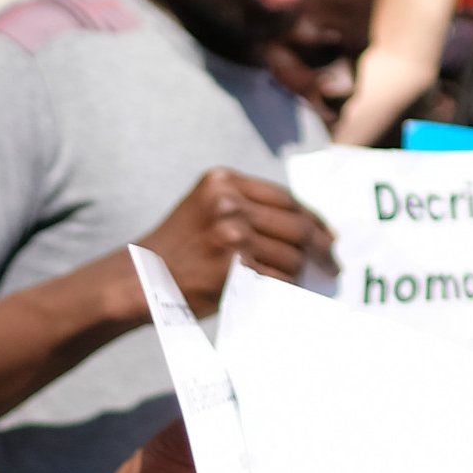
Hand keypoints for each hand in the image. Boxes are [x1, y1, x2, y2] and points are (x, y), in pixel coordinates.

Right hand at [139, 168, 334, 315]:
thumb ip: (246, 207)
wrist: (139, 278)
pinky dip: (288, 287)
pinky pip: (278, 277)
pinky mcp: (234, 266)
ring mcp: (231, 233)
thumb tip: (308, 227)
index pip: (284, 198)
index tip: (328, 236)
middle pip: (295, 225)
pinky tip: (289, 291)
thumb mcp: (205, 209)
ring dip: (303, 272)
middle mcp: (227, 202)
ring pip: (291, 254)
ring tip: (307, 282)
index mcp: (222, 181)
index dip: (313, 219)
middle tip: (333, 264)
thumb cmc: (178, 249)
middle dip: (321, 248)